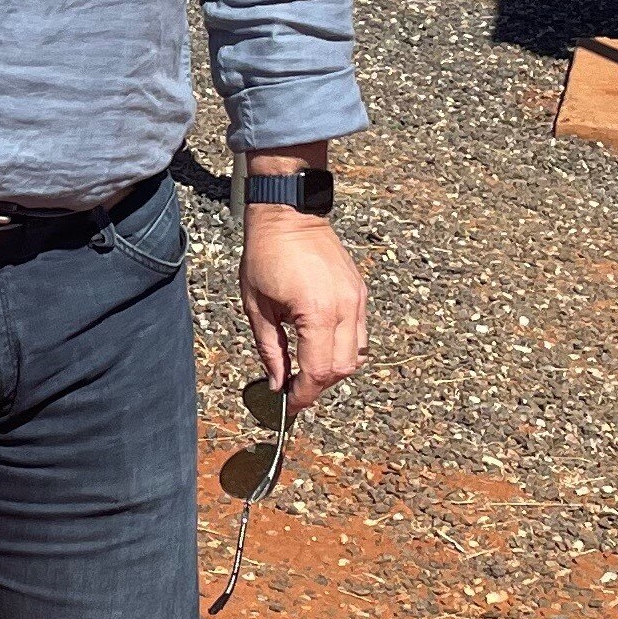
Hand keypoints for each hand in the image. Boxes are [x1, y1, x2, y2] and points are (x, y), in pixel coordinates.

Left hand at [238, 207, 367, 401]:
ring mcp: (356, 299)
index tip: (290, 405)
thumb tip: (278, 383)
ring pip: (357, 354)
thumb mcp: (256, 306)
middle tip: (295, 387)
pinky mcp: (359, 292)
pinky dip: (343, 347)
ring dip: (334, 368)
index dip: (304, 394)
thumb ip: (270, 349)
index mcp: (316, 312)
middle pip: (343, 369)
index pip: (318, 371)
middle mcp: (344, 308)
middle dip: (319, 384)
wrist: (289, 213)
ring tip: (308, 365)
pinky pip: (360, 333)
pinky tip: (320, 343)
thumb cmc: (266, 254)